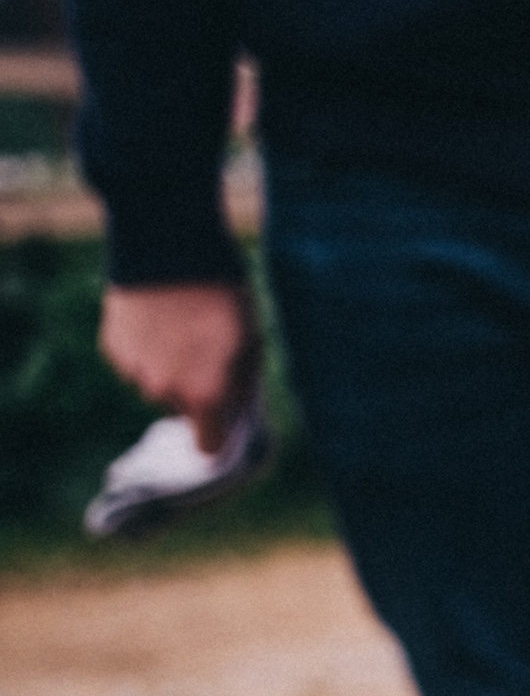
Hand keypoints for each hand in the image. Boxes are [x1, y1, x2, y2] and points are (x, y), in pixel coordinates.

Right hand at [99, 283, 260, 452]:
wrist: (170, 250)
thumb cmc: (223, 298)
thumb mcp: (251, 344)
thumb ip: (241, 387)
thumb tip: (235, 413)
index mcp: (205, 396)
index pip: (208, 445)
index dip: (217, 436)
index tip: (221, 424)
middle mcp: (164, 391)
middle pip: (181, 406)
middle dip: (194, 388)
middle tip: (206, 350)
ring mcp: (133, 371)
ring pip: (155, 382)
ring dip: (167, 366)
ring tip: (180, 328)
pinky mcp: (112, 348)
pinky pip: (133, 361)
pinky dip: (144, 348)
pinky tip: (156, 319)